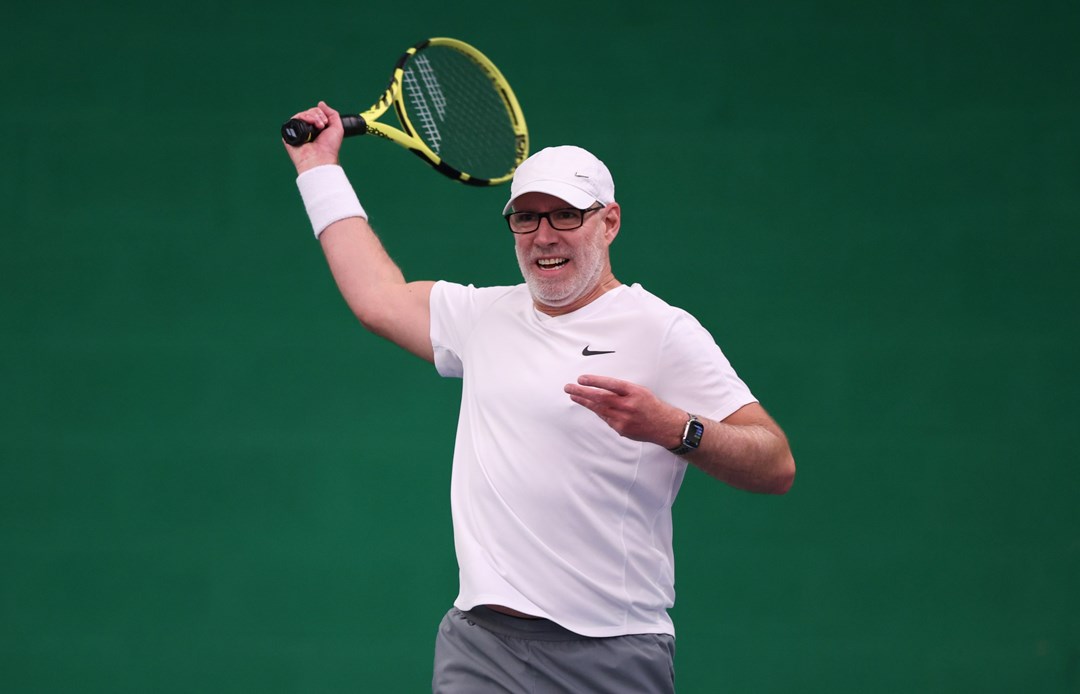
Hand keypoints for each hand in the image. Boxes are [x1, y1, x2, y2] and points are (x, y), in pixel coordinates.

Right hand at [283, 101, 344, 173]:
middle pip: (308, 112)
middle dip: (317, 115)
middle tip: (322, 126)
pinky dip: (301, 118)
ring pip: (301, 115)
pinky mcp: (290, 134)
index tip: (326, 123)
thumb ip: (332, 113)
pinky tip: (308, 125)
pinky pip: (292, 120)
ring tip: (317, 126)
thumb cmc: (330, 147)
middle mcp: (307, 129)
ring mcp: (298, 131)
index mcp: (316, 128)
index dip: (320, 113)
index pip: (315, 113)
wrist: (321, 158)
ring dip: (311, 116)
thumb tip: (321, 103)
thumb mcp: (337, 127)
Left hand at [564, 375, 685, 448]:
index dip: (595, 381)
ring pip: (599, 409)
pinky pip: (606, 419)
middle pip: (600, 397)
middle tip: (568, 387)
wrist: (664, 426)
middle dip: (582, 392)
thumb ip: (622, 390)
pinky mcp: (621, 429)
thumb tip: (600, 388)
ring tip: (573, 395)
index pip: (611, 384)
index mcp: (634, 392)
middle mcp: (628, 405)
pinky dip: (598, 412)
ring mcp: (624, 418)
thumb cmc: (651, 405)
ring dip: (584, 402)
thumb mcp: (640, 391)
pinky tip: (592, 407)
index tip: (581, 379)